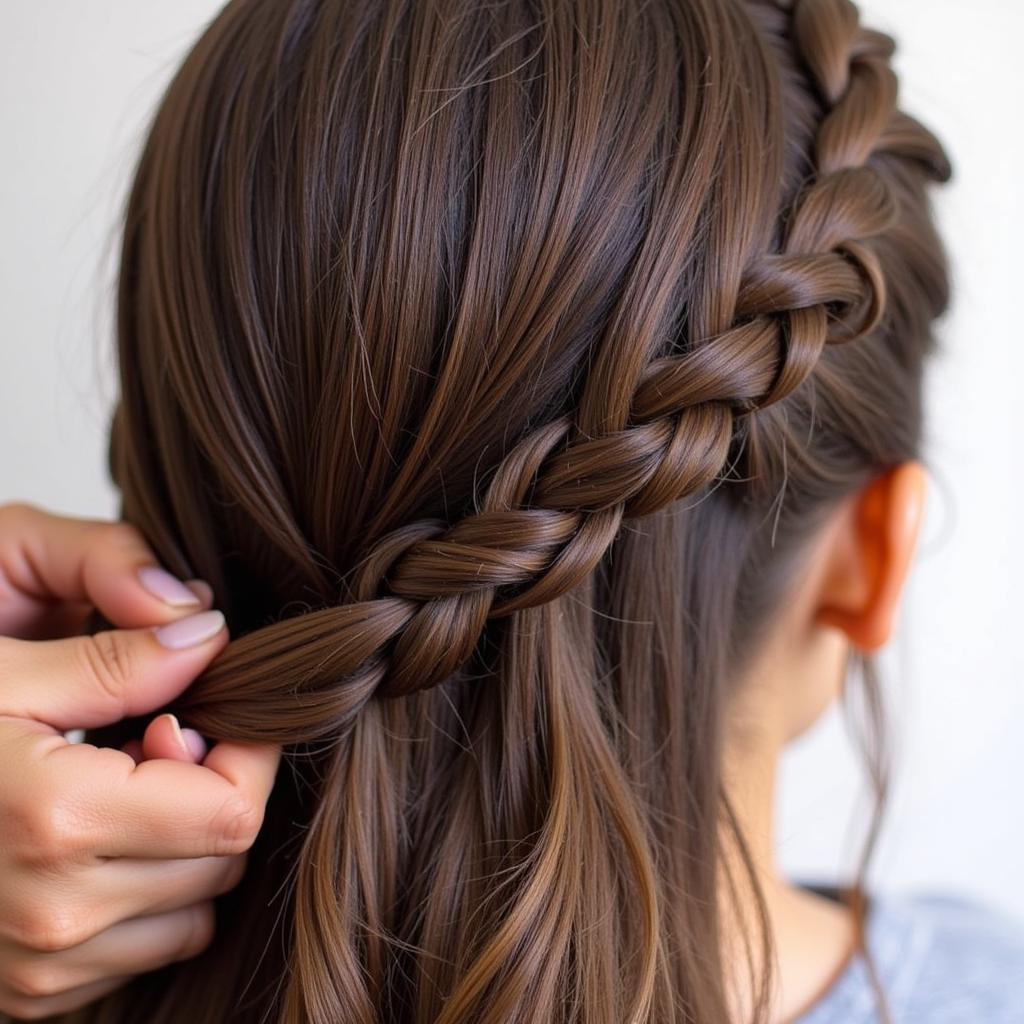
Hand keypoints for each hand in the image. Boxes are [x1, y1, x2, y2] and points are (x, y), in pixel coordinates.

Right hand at [0, 503, 280, 1018]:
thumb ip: (117, 659)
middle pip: (221, 860)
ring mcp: (38, 967)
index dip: (244, 757)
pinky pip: (142, 950)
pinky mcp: (27, 995)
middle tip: (153, 745)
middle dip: (212, 794)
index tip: (211, 717)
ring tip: (115, 796)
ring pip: (193, 912)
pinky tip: (89, 847)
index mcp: (59, 820)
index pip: (232, 811)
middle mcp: (56, 913)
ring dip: (182, 851)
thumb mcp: (2, 674)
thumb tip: (212, 637)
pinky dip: (142, 901)